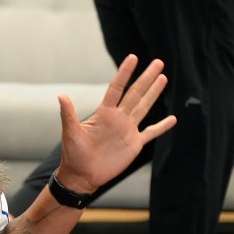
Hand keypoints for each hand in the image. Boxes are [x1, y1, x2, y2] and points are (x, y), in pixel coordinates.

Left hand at [55, 55, 175, 192]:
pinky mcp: (134, 144)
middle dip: (147, 78)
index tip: (133, 57)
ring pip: (145, 107)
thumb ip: (68, 114)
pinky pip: (151, 132)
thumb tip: (61, 95)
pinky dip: (162, 126)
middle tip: (158, 62)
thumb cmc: (73, 154)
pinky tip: (172, 118)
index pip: (117, 88)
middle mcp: (118, 118)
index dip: (125, 73)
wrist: (82, 176)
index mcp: (104, 113)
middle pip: (136, 93)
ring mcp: (128, 130)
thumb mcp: (70, 132)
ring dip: (154, 93)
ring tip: (163, 78)